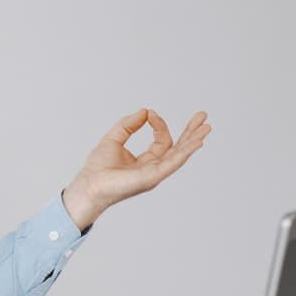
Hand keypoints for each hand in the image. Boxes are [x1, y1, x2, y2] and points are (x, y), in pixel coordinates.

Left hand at [61, 108, 210, 230]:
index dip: (159, 124)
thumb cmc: (97, 168)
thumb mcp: (114, 138)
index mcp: (146, 161)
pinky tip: (196, 143)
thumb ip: (128, 124)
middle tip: (203, 116)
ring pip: (179, 155)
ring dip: (193, 141)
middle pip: (178, 149)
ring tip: (206, 128)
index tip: (150, 114)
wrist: (88, 184)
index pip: (162, 140)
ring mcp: (154, 174)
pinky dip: (185, 152)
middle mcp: (153, 168)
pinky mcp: (151, 178)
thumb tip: (145, 111)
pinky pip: (172, 163)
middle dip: (191, 132)